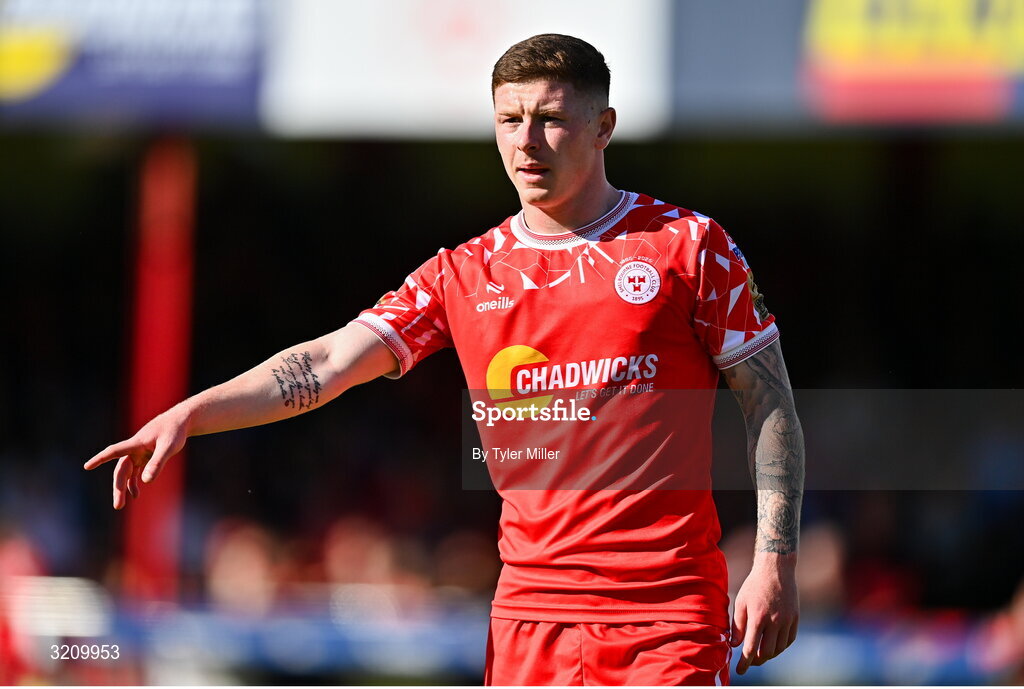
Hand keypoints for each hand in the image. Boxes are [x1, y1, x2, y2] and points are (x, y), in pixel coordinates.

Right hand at [83, 406, 189, 509]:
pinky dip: (133, 482)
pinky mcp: (145, 456)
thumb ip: (157, 463)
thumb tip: (146, 481)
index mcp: (136, 443)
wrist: (180, 421)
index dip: (100, 458)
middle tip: (118, 506)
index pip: (114, 451)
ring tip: (120, 505)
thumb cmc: (174, 431)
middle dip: (118, 487)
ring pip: (126, 472)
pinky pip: (135, 471)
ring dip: (123, 488)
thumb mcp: (168, 447)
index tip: (87, 466)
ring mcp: (138, 453)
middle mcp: (134, 449)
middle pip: (121, 469)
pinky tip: (135, 494)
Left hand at [731, 553, 798, 674]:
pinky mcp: (795, 618)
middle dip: (756, 661)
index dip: (745, 662)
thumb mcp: (741, 602)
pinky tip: (772, 646)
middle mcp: (775, 621)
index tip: (740, 670)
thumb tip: (735, 645)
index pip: (751, 648)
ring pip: (779, 648)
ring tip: (759, 654)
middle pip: (767, 652)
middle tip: (749, 662)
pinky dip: (781, 646)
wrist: (776, 570)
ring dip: (769, 655)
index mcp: (758, 617)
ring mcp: (787, 620)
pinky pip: (789, 640)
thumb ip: (737, 625)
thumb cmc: (754, 585)